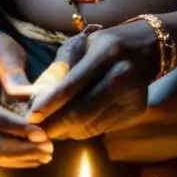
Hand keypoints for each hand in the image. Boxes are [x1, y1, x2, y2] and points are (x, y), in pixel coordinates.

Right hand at [0, 34, 53, 167]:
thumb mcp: (3, 49)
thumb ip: (13, 69)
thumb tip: (27, 95)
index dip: (15, 127)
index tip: (41, 133)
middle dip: (19, 149)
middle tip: (48, 148)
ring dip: (18, 158)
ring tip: (46, 155)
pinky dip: (12, 161)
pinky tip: (34, 158)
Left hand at [27, 21, 159, 139]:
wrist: (145, 48)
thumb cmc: (104, 45)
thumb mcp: (81, 46)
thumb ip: (60, 70)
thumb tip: (36, 100)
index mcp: (105, 53)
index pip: (72, 85)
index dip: (50, 104)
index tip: (31, 117)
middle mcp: (122, 76)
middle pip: (82, 112)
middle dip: (55, 125)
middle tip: (36, 130)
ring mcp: (132, 96)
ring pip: (91, 125)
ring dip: (67, 130)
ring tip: (52, 127)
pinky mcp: (137, 111)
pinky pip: (103, 128)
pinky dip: (83, 129)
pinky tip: (73, 124)